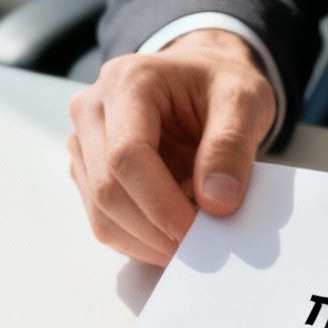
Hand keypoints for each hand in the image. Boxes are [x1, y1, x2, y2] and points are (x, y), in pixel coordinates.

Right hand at [67, 29, 276, 264]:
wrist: (201, 79)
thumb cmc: (218, 84)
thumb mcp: (243, 99)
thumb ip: (231, 146)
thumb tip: (216, 202)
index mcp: (127, 81)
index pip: (127, 155)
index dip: (161, 204)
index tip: (198, 232)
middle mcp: (92, 110)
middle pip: (108, 189)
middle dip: (156, 230)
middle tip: (203, 248)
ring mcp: (84, 144)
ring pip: (102, 214)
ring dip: (148, 242)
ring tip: (192, 240)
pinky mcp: (87, 173)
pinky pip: (105, 222)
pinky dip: (141, 241)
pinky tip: (173, 236)